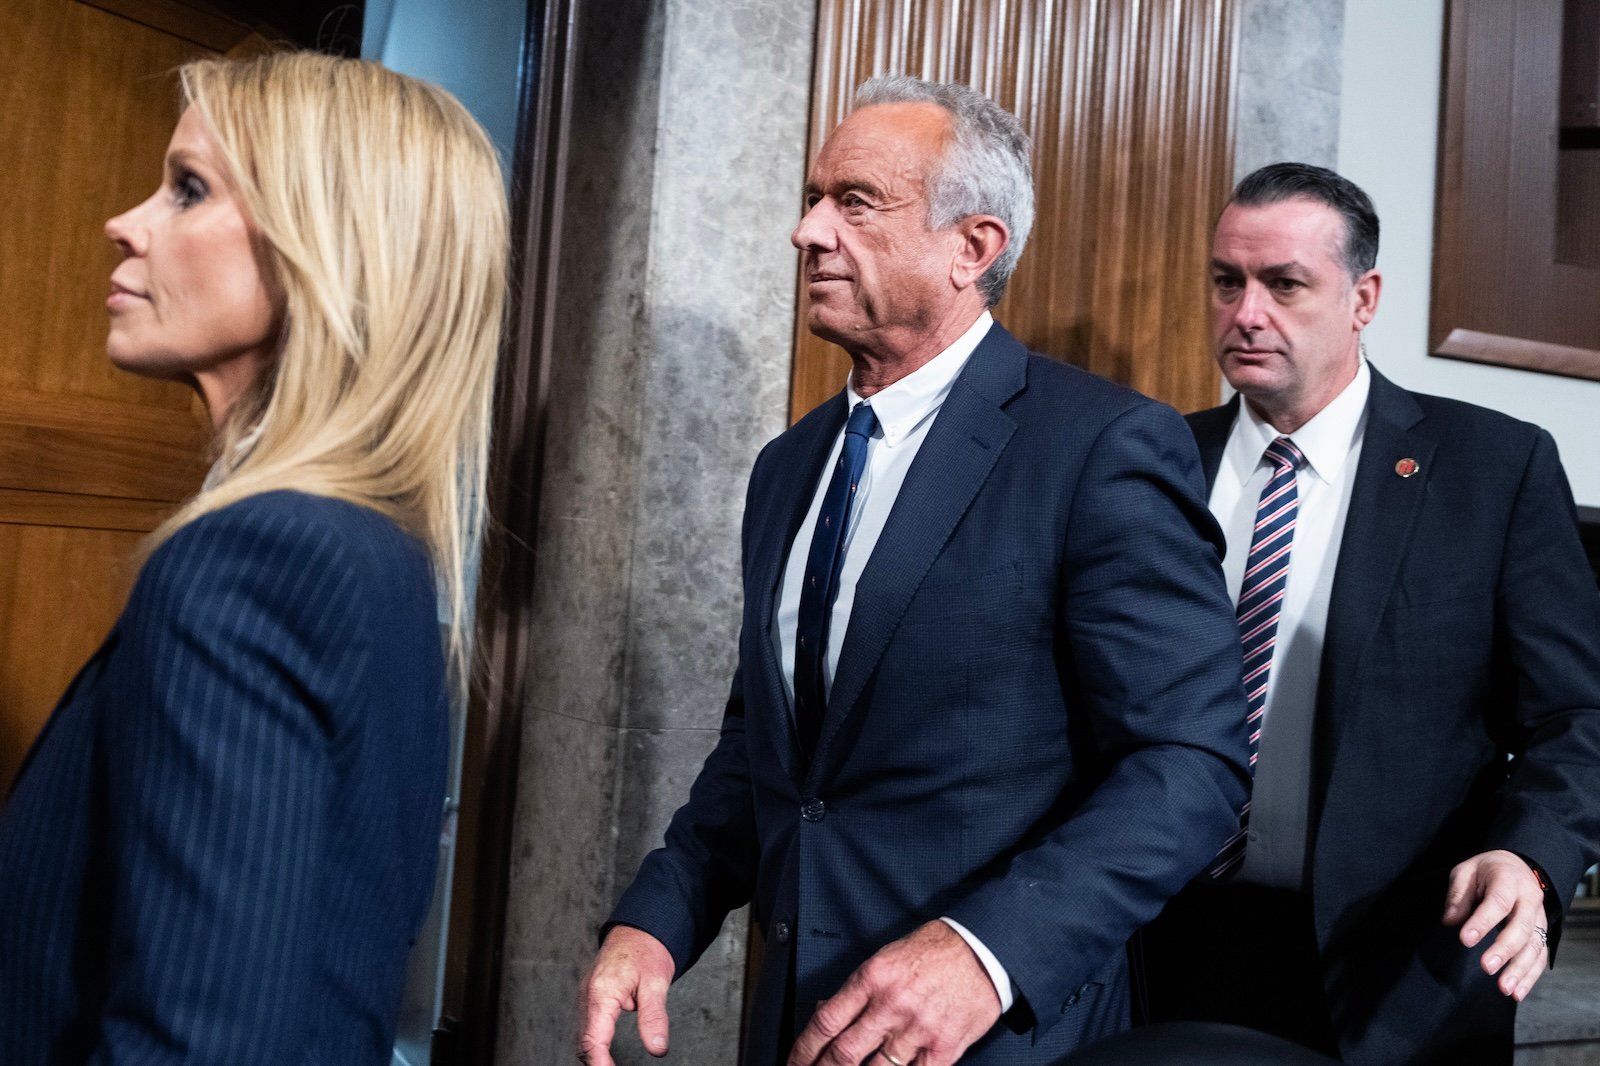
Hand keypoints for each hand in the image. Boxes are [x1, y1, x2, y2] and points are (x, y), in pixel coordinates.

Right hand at [576, 925, 675, 1062]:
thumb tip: (657, 1048)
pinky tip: (606, 1055)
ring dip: (595, 1055)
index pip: (593, 1040)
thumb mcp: (656, 983)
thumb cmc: (646, 950)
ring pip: (584, 1036)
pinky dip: (596, 1043)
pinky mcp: (590, 997)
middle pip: (584, 1043)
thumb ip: (654, 1017)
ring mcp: (586, 996)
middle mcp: (588, 995)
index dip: (601, 1065)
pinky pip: (588, 1026)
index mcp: (601, 992)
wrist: (639, 928)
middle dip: (597, 1064)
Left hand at [787, 921, 1002, 1065]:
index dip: (804, 1050)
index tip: (795, 1062)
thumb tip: (826, 1011)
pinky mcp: (944, 1047)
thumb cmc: (936, 949)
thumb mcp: (887, 958)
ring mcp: (918, 1029)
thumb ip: (859, 989)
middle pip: (843, 1053)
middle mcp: (892, 1005)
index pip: (826, 1021)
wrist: (985, 948)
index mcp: (873, 977)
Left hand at [1442, 849, 1549, 1000]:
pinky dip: (1530, 976)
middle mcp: (1529, 900)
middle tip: (1486, 967)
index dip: (1482, 922)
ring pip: (1535, 946)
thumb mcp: (1466, 871)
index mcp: (1508, 880)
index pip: (1497, 902)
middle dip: (1505, 950)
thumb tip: (1450, 921)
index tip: (1465, 940)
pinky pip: (1540, 957)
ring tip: (1504, 989)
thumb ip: (1458, 895)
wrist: (1517, 866)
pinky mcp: (1541, 933)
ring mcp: (1539, 918)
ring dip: (1520, 969)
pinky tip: (1517, 993)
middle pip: (1521, 927)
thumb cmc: (1485, 870)